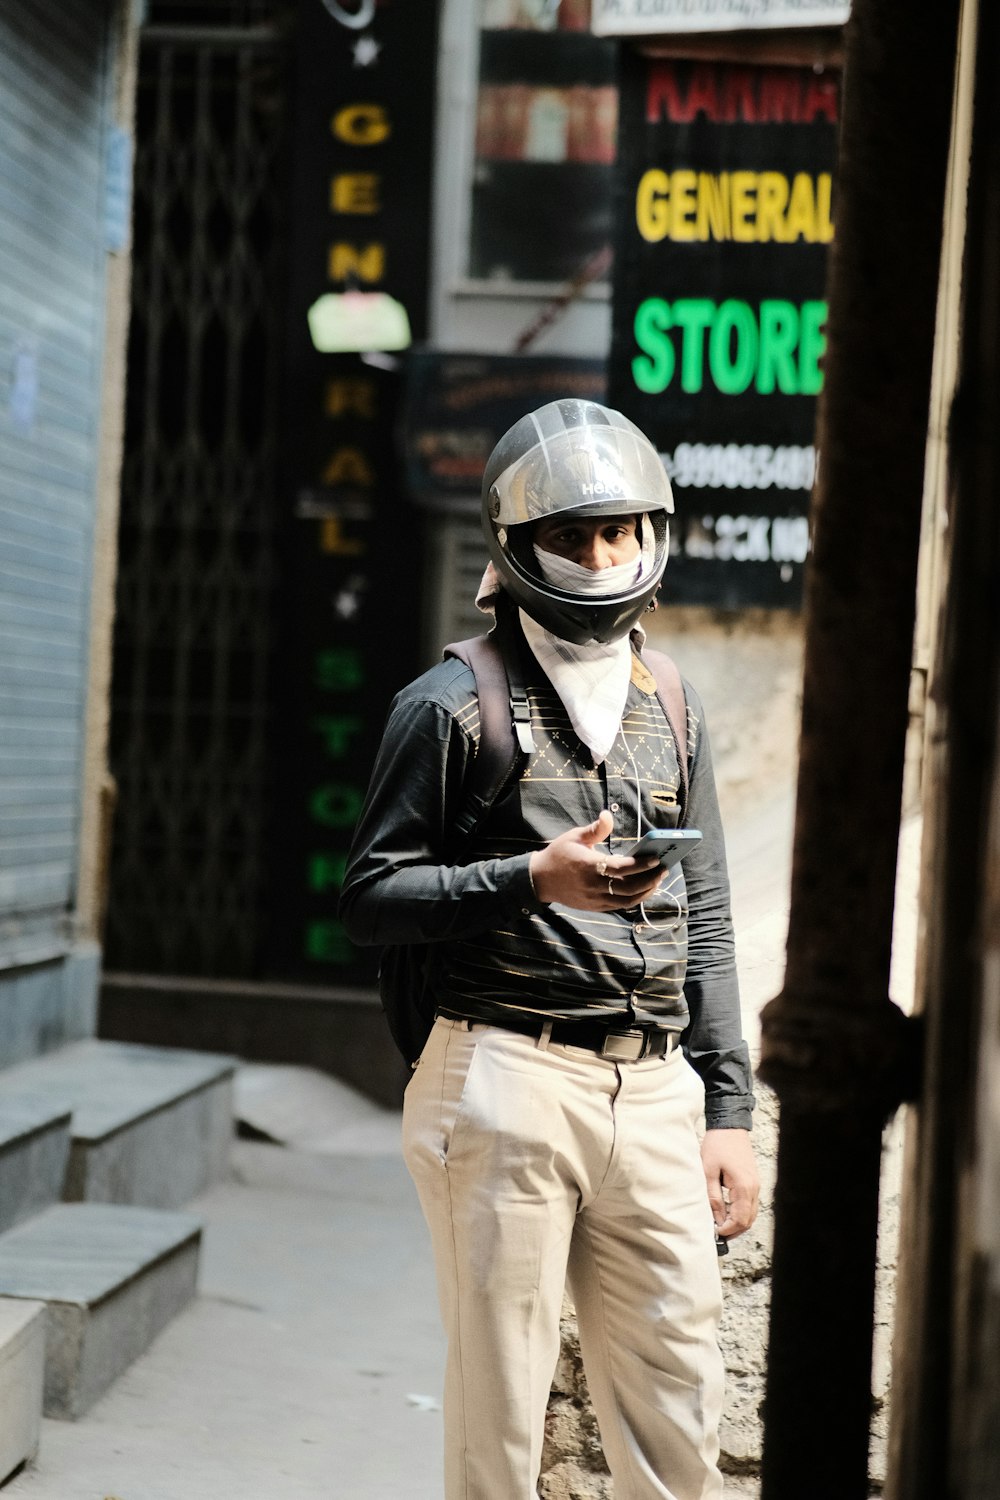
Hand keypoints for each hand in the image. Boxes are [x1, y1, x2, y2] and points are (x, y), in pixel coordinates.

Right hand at [529, 810, 662, 910]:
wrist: (540, 880)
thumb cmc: (559, 854)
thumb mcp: (573, 837)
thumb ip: (594, 829)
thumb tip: (608, 815)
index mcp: (589, 866)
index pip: (621, 869)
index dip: (641, 865)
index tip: (657, 858)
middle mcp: (593, 886)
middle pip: (629, 888)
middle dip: (650, 879)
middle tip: (665, 868)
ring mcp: (595, 899)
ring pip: (627, 901)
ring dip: (646, 891)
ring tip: (658, 879)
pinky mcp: (595, 907)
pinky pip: (620, 906)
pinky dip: (635, 899)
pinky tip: (644, 889)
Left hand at [701, 1128, 758, 1240]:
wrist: (730, 1126)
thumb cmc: (717, 1145)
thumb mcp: (708, 1171)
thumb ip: (713, 1197)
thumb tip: (716, 1219)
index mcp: (744, 1187)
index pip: (740, 1220)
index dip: (728, 1230)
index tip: (715, 1232)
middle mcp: (754, 1188)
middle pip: (748, 1220)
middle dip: (733, 1230)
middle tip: (717, 1232)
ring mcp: (756, 1185)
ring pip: (751, 1213)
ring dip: (737, 1222)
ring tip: (720, 1223)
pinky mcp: (753, 1181)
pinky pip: (750, 1204)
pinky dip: (741, 1212)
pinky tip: (727, 1211)